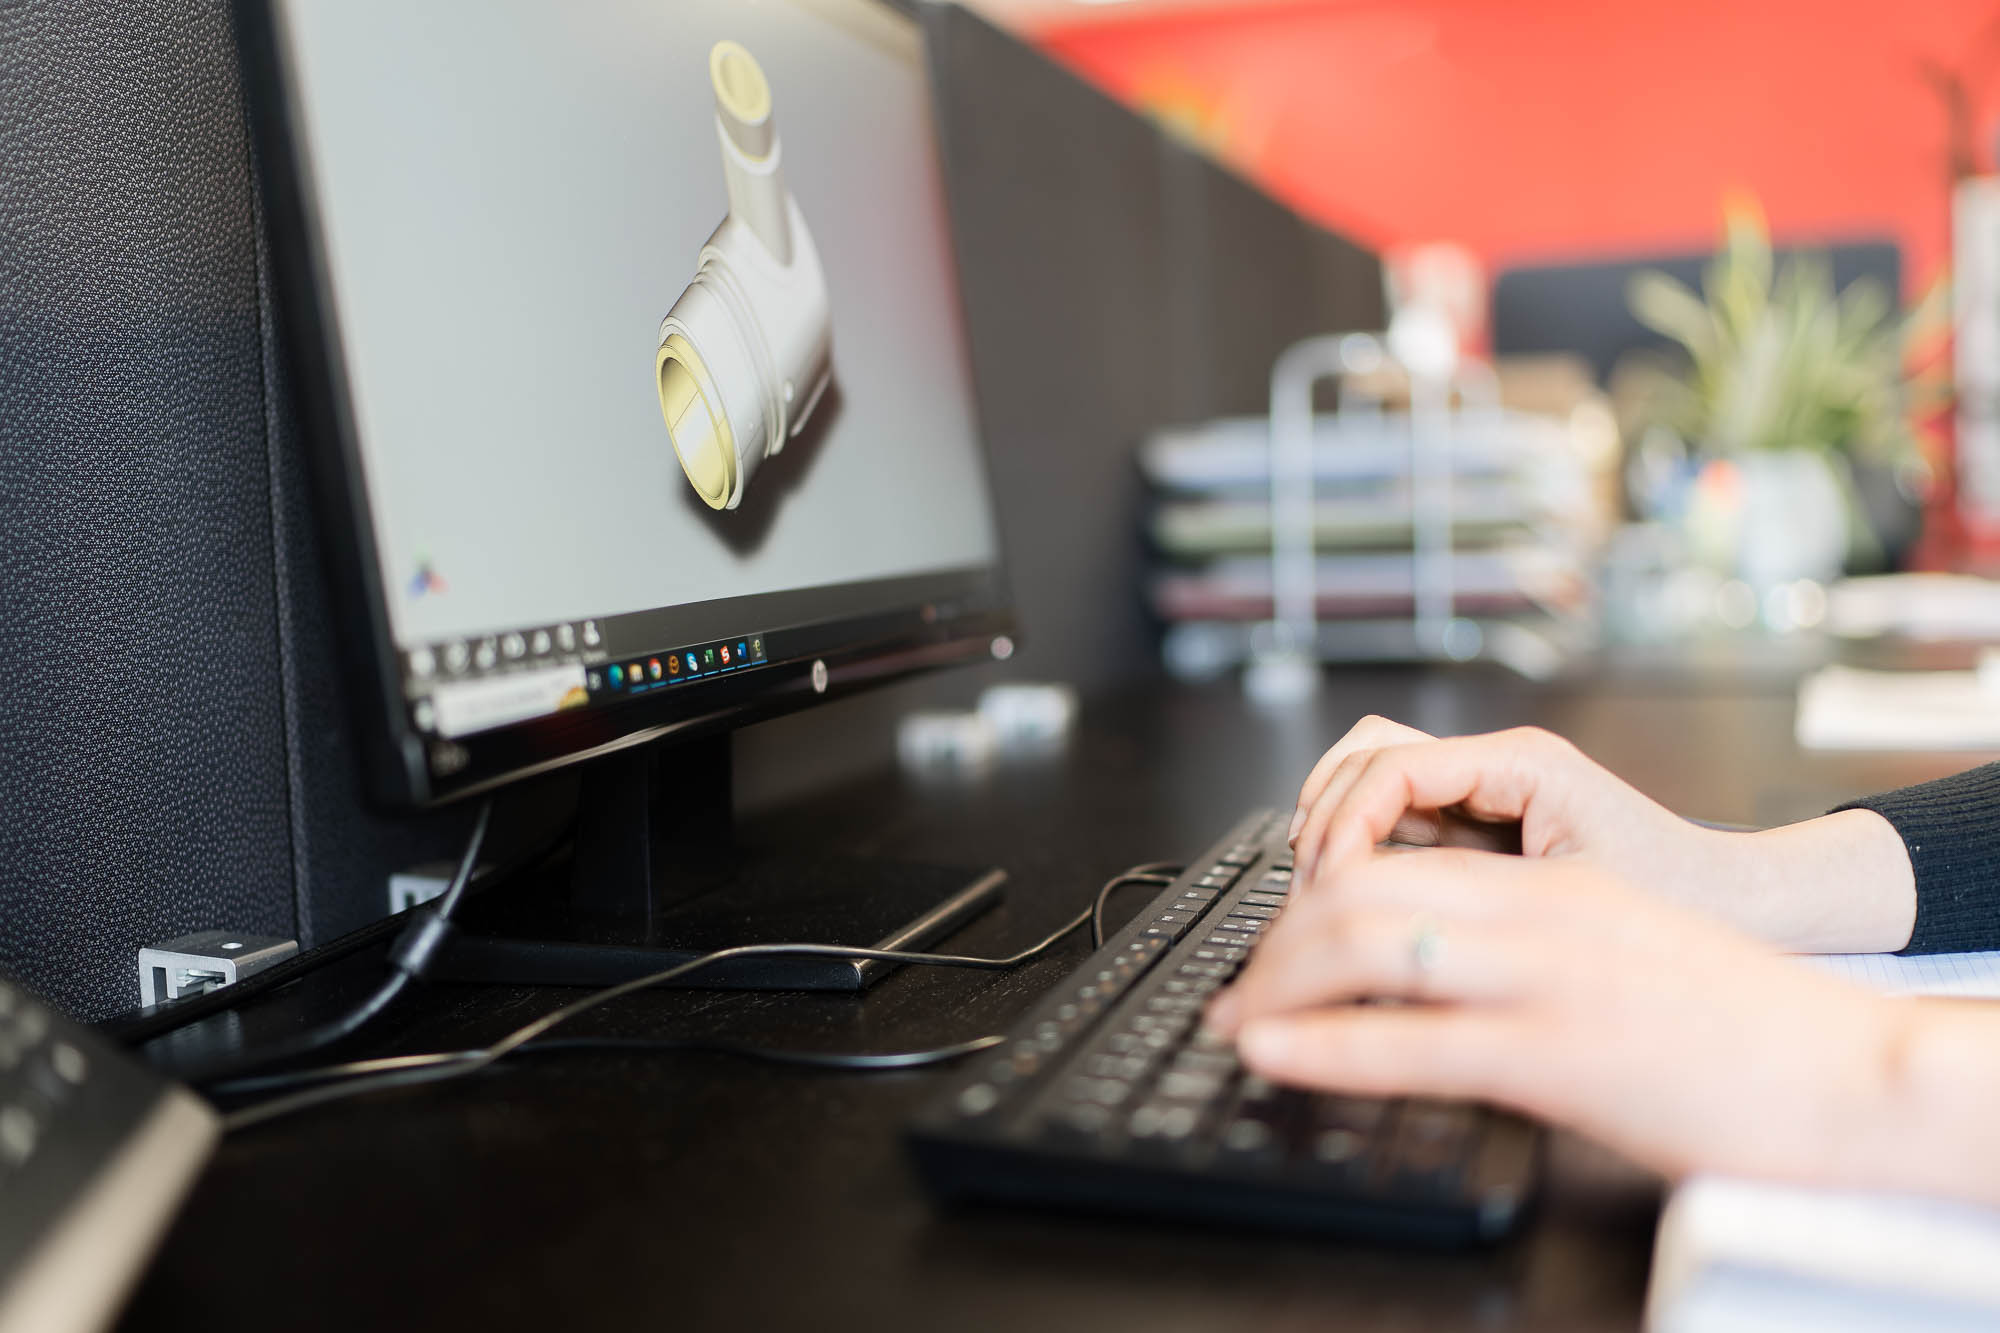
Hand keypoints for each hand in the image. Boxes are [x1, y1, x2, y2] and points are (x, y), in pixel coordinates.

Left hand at [1206, 850, 1922, 1189]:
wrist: (1843, 1068)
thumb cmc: (1730, 1019)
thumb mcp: (1609, 948)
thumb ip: (1520, 939)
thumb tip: (1426, 964)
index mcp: (1548, 883)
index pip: (1397, 851)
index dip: (1312, 887)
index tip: (1277, 937)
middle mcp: (1538, 910)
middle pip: (1362, 887)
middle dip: (1278, 936)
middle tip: (1242, 985)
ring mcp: (1545, 976)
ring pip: (1368, 942)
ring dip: (1279, 981)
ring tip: (1241, 1017)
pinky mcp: (1558, 1052)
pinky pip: (1408, 1038)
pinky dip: (1321, 1044)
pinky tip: (1271, 1052)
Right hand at [1286, 717, 1914, 953]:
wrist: (1748, 912)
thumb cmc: (1682, 906)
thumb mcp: (1565, 909)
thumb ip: (1467, 899)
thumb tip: (1374, 918)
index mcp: (1522, 765)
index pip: (1393, 767)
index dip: (1345, 826)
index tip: (1329, 886)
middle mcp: (1498, 764)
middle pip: (1366, 755)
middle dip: (1326, 818)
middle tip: (1312, 892)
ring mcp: (1486, 789)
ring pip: (1371, 778)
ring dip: (1337, 828)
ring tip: (1327, 895)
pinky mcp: (1481, 822)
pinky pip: (1397, 817)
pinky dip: (1365, 848)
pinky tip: (1365, 900)